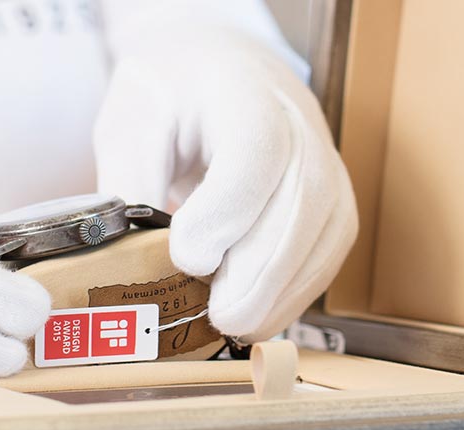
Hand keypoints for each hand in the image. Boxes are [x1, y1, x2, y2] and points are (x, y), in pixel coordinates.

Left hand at [94, 2, 358, 342]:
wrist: (216, 72)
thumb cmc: (169, 98)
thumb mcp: (130, 124)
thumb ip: (130, 183)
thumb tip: (131, 256)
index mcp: (241, 91)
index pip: (256, 152)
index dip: (227, 212)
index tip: (186, 255)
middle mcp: (299, 124)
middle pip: (303, 201)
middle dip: (259, 271)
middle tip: (216, 315)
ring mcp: (326, 164)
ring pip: (325, 235)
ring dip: (280, 292)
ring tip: (230, 323)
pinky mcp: (333, 204)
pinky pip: (327, 257)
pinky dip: (292, 295)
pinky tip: (253, 314)